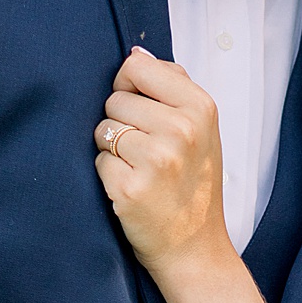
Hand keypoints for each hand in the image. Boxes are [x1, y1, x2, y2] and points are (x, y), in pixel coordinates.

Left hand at [94, 49, 231, 279]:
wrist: (196, 250)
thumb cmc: (194, 187)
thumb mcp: (203, 129)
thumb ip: (172, 87)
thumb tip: (136, 52)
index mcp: (201, 108)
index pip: (137, 66)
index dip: (130, 87)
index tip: (143, 111)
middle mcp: (182, 130)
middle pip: (115, 98)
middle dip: (122, 122)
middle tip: (147, 152)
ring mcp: (157, 160)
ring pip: (103, 129)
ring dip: (113, 150)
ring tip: (140, 171)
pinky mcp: (130, 188)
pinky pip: (98, 162)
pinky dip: (108, 176)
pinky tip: (132, 191)